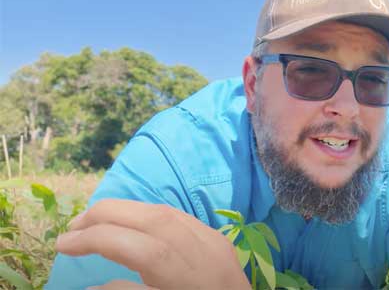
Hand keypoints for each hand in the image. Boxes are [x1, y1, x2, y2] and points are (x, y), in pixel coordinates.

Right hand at [56, 199, 249, 289]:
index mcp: (192, 282)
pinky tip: (130, 222)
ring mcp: (218, 244)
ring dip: (126, 211)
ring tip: (94, 222)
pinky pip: (180, 217)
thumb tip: (88, 288)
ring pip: (169, 212)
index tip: (62, 245)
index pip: (144, 249)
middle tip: (72, 228)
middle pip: (156, 219)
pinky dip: (149, 215)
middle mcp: (209, 256)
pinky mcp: (220, 240)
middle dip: (108, 215)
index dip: (99, 240)